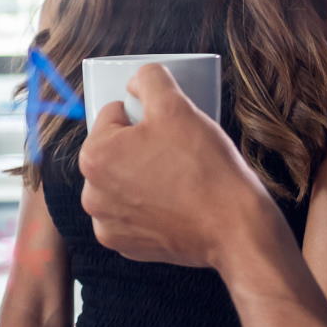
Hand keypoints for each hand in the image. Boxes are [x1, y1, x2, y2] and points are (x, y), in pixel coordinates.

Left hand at [79, 63, 274, 270]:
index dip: (143, 116)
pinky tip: (173, 205)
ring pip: (122, 183)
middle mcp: (91, 193)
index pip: (114, 116)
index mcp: (94, 156)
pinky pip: (131, 215)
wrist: (234, 227)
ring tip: (177, 180)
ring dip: (141, 177)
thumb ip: (150, 80)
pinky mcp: (126, 246)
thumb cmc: (205, 167)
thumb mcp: (178, 106)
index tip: (168, 131)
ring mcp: (107, 223)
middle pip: (114, 152)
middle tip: (176, 154)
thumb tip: (136, 81)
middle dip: (139, 147)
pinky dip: (147, 209)